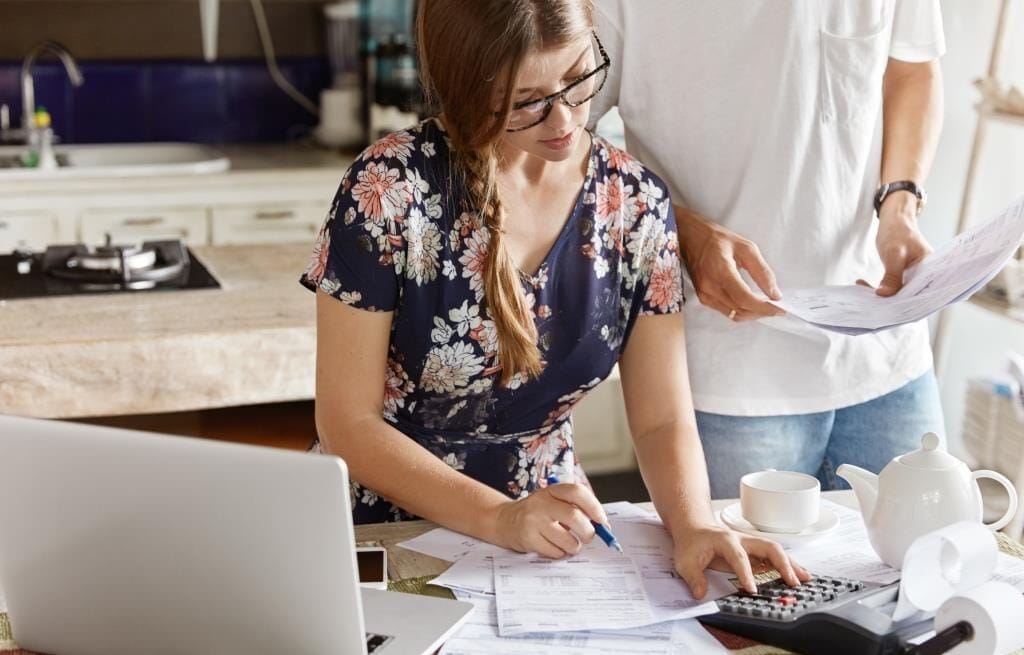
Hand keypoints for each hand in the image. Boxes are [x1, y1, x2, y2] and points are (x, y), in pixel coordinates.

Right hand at [493, 482, 605, 557]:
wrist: (506, 520)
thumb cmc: (539, 512)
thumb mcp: (554, 501)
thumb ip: (576, 508)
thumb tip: (603, 526)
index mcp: (552, 490)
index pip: (577, 492)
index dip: (594, 507)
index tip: (602, 521)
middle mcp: (541, 502)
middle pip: (574, 517)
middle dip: (588, 532)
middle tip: (588, 536)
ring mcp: (533, 521)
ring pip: (567, 539)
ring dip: (575, 546)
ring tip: (570, 543)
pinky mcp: (528, 538)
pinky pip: (555, 552)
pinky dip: (561, 553)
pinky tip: (555, 546)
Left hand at [672, 523, 810, 599]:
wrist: (695, 529)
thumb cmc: (692, 543)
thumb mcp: (685, 561)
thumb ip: (693, 578)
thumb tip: (701, 593)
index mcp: (725, 540)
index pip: (739, 557)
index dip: (746, 573)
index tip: (752, 590)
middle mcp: (742, 540)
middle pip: (768, 547)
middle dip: (782, 564)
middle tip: (792, 582)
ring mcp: (751, 545)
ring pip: (776, 551)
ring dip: (791, 564)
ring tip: (805, 579)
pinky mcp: (755, 551)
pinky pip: (774, 557)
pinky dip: (787, 566)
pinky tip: (798, 577)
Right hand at [675, 205, 785, 320]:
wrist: (689, 238)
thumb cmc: (717, 239)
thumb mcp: (746, 247)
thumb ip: (762, 271)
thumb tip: (774, 293)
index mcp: (721, 270)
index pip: (744, 298)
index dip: (763, 307)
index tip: (779, 308)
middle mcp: (710, 286)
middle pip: (740, 310)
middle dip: (761, 312)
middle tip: (777, 307)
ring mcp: (704, 295)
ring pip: (734, 314)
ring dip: (752, 313)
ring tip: (766, 306)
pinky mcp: (703, 298)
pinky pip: (726, 311)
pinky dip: (742, 310)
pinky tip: (751, 303)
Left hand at [867, 199, 932, 296]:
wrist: (895, 220)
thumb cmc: (898, 232)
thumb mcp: (894, 253)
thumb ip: (892, 276)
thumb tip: (884, 295)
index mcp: (931, 271)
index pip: (921, 294)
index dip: (906, 304)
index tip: (887, 308)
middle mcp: (925, 277)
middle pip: (909, 296)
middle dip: (890, 302)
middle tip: (870, 301)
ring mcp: (913, 277)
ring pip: (898, 294)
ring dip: (880, 294)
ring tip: (862, 287)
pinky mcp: (903, 277)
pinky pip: (892, 288)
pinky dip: (877, 287)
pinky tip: (861, 284)